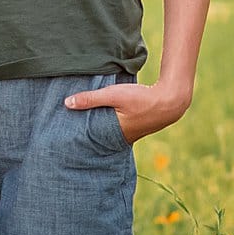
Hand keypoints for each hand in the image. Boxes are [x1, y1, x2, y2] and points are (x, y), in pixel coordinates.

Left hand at [64, 78, 192, 143]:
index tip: (63, 137)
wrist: (170, 100)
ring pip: (106, 134)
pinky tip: (101, 120)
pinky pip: (115, 129)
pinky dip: (107, 125)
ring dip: (96, 129)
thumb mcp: (113, 95)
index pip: (90, 140)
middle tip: (65, 134)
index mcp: (114, 134)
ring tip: (79, 126)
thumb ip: (91, 99)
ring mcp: (129, 135)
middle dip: (85, 136)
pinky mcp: (134, 128)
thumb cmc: (141, 98)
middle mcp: (121, 138)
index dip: (77, 138)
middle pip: (97, 139)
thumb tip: (67, 103)